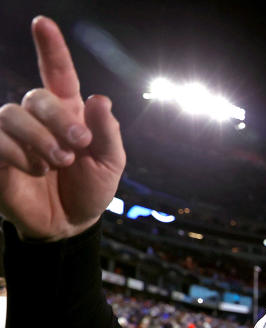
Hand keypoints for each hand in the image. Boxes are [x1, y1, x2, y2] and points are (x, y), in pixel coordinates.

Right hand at [0, 16, 124, 240]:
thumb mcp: (111, 163)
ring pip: (13, 114)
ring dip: (40, 140)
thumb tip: (101, 98)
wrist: (70, 224)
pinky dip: (18, 153)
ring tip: (58, 163)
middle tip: (78, 145)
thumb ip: (108, 132)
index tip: (43, 23)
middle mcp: (39, 118)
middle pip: (37, 97)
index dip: (51, 48)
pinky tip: (35, 170)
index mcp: (70, 113)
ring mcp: (14, 135)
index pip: (58, 73)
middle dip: (59, 120)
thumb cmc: (91, 189)